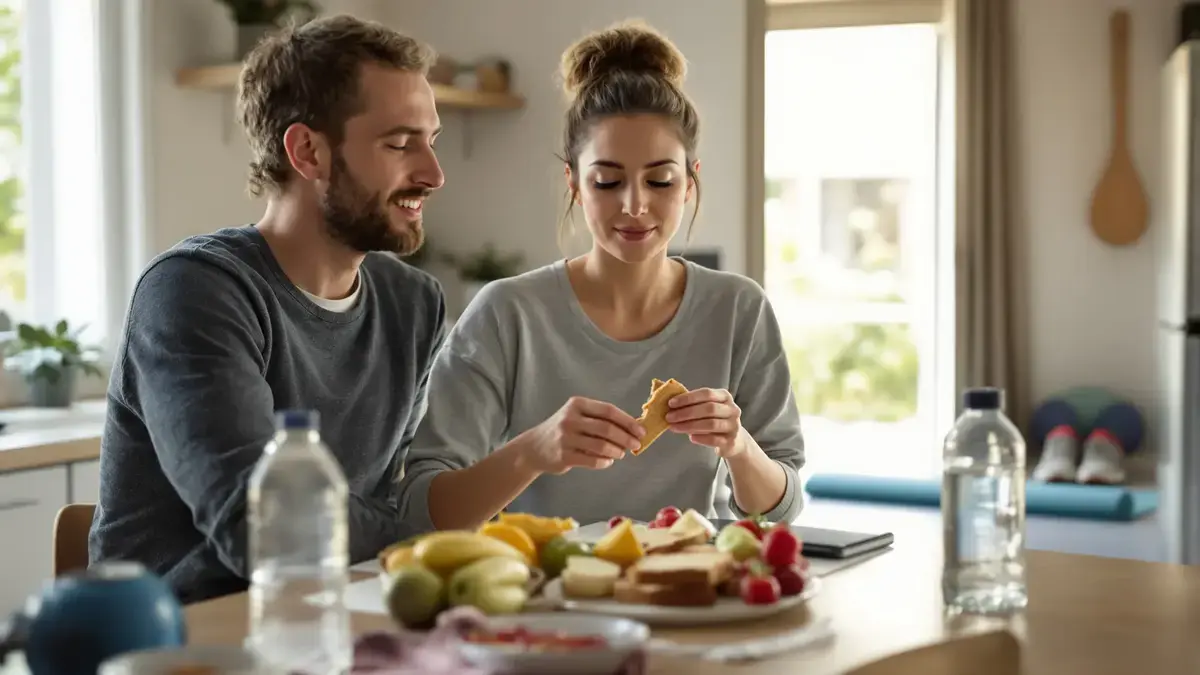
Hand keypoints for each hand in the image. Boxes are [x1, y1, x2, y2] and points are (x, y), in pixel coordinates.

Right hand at [519, 396, 645, 474]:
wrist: (534, 447)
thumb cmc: (563, 430)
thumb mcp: (577, 416)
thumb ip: (600, 419)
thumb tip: (632, 428)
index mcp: (577, 404)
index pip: (608, 410)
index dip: (627, 421)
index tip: (640, 431)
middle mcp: (570, 419)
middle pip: (607, 428)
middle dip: (626, 438)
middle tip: (636, 445)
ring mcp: (566, 438)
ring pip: (601, 446)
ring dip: (616, 451)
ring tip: (621, 454)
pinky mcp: (564, 456)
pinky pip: (592, 460)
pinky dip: (605, 462)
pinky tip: (608, 461)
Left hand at [665, 388, 746, 457]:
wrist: (733, 441)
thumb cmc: (714, 420)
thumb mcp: (706, 408)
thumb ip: (690, 402)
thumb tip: (665, 397)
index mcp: (724, 397)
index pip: (706, 393)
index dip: (688, 398)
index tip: (671, 403)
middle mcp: (732, 409)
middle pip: (709, 408)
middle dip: (686, 413)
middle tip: (669, 417)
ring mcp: (733, 426)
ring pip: (711, 424)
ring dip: (689, 426)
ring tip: (674, 427)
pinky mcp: (731, 441)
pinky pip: (714, 439)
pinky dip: (701, 438)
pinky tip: (690, 437)